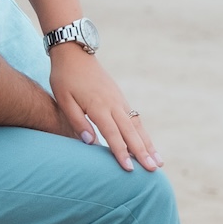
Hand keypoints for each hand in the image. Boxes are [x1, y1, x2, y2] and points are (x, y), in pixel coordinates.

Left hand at [48, 48, 162, 172]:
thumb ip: (76, 121)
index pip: (112, 134)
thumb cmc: (65, 77)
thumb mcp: (63, 99)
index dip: (121, 153)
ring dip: (147, 144)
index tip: (129, 170)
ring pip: (136, 126)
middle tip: (154, 171)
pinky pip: (135, 118)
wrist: (74, 52)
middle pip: (130, 132)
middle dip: (142, 153)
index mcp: (98, 106)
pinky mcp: (120, 98)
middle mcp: (113, 104)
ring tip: (158, 162)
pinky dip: (142, 132)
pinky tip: (147, 144)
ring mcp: (119, 100)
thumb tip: (90, 142)